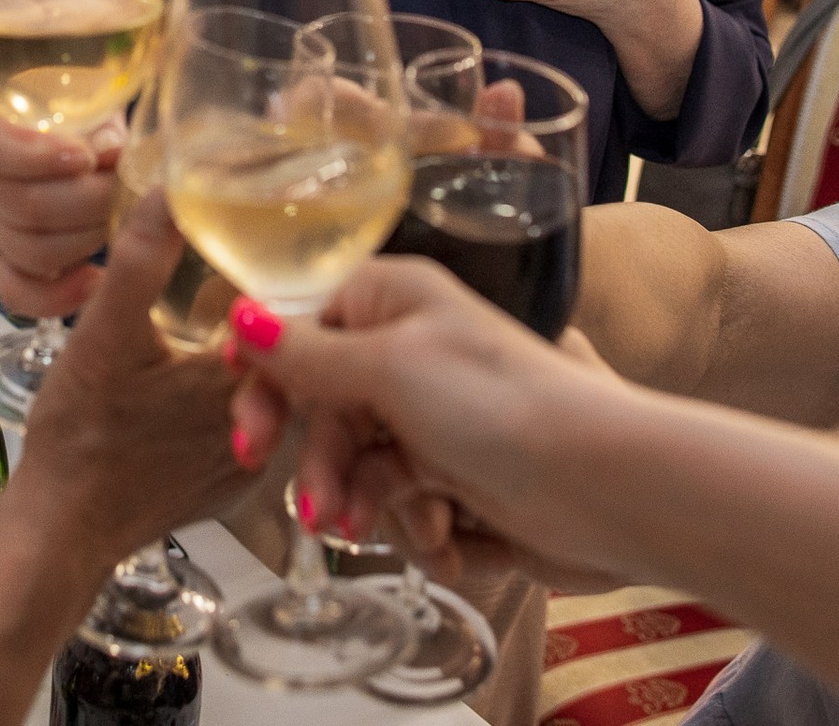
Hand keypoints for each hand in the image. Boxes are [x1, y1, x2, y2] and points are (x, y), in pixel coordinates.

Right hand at [0, 89, 112, 317]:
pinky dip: (57, 294)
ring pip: (28, 249)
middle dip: (85, 199)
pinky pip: (20, 290)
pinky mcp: (15, 258)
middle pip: (20, 204)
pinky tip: (93, 279)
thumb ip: (97, 118)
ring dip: (86, 237)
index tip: (84, 156)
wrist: (70, 129)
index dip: (36, 156)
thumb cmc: (78, 107)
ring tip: (119, 217)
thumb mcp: (86, 95)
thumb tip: (111, 148)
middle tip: (123, 183)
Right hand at [4, 191, 259, 562]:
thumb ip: (141, 260)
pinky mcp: (235, 487)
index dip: (288, 278)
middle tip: (229, 290)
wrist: (62, 528)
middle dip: (269, 321)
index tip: (261, 252)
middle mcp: (270, 427)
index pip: (303, 314)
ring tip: (213, 333)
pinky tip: (199, 387)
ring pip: (280, 395)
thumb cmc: (82, 436)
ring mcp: (256, 464)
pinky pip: (259, 432)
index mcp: (247, 380)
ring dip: (257, 364)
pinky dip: (241, 404)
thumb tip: (169, 189)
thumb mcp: (105, 333)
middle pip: (295, 355)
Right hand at [226, 255, 652, 592]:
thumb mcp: (389, 368)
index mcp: (391, 298)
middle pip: (320, 399)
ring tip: (360, 534)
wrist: (600, 483)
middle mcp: (406, 347)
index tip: (249, 426)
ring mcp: (429, 410)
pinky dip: (406, 521)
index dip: (266, 371)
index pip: (300, 321)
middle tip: (305, 501)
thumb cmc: (500, 404)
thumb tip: (238, 314)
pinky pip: (396, 494)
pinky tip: (436, 539)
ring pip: (354, 455)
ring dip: (354, 498)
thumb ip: (306, 351)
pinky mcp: (451, 467)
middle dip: (315, 457)